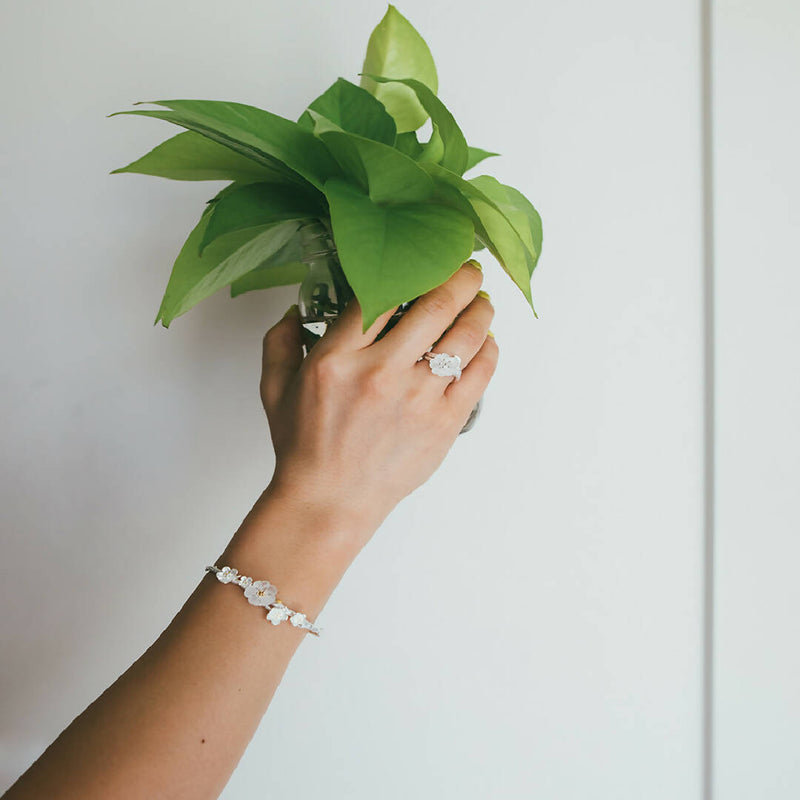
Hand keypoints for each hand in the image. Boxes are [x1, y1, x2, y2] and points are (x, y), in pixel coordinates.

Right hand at [259, 262, 497, 544]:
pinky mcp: (444, 423)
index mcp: (338, 357)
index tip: (421, 258)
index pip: (381, 292)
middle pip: (434, 305)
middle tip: (468, 267)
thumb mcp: (275, 388)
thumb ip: (281, 341)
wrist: (330, 501)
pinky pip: (479, 375)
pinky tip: (486, 341)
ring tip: (482, 300)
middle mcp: (381, 372)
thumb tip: (297, 307)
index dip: (408, 267)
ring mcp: (418, 398)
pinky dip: (488, 350)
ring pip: (465, 336)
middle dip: (459, 277)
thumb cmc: (303, 446)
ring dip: (480, 310)